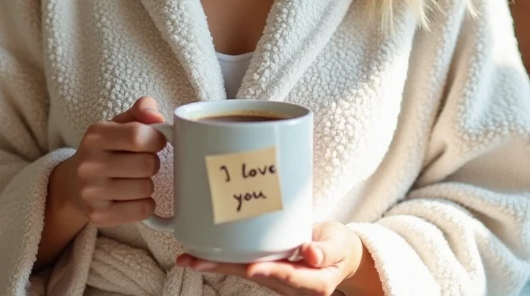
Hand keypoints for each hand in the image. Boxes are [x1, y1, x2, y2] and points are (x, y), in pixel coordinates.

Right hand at [59, 96, 166, 226]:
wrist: (72, 185)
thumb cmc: (105, 150)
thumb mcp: (117, 124)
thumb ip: (140, 111)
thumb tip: (158, 117)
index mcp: (95, 136)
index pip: (138, 136)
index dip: (156, 139)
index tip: (155, 142)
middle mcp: (89, 164)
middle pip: (147, 164)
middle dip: (153, 162)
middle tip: (143, 162)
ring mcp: (91, 192)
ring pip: (146, 188)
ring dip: (148, 184)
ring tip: (135, 179)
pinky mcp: (98, 215)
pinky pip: (142, 210)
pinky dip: (146, 204)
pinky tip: (134, 197)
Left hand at [176, 221, 372, 295]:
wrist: (339, 254)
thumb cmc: (340, 247)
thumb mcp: (340, 245)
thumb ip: (327, 250)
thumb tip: (311, 254)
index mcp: (312, 283)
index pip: (289, 277)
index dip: (271, 272)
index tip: (254, 268)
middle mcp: (289, 284)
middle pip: (255, 276)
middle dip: (225, 269)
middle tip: (197, 262)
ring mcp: (276, 278)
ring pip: (244, 271)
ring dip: (216, 266)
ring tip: (188, 259)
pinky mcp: (267, 267)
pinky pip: (243, 264)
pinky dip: (222, 260)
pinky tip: (200, 255)